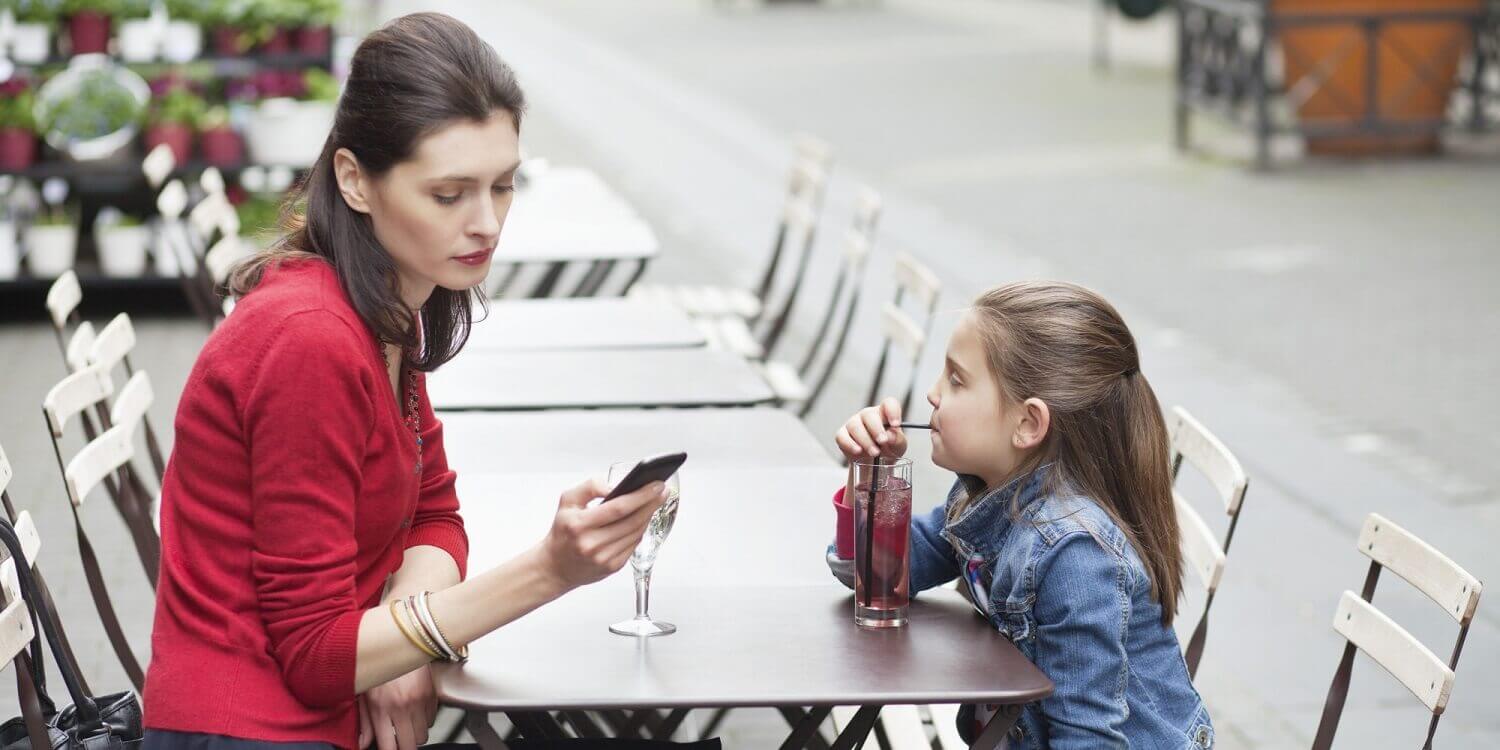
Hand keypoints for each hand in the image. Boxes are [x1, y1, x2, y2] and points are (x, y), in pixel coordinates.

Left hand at [360, 665, 437, 749]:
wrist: (399, 639)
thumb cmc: (376, 665)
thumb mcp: (363, 694)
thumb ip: (364, 724)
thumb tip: (361, 744)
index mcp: (382, 708)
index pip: (389, 747)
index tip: (389, 748)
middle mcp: (402, 706)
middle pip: (411, 745)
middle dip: (404, 746)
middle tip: (398, 740)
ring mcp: (420, 701)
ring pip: (424, 735)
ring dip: (415, 733)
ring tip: (405, 723)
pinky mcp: (432, 694)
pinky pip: (432, 719)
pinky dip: (424, 719)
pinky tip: (414, 709)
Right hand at [540, 477, 666, 589]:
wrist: (555, 566)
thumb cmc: (563, 531)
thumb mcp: (567, 502)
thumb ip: (589, 487)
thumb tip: (614, 486)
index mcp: (579, 525)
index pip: (618, 508)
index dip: (641, 496)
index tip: (655, 485)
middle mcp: (592, 543)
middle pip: (632, 520)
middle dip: (651, 504)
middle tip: (661, 491)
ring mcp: (603, 558)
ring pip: (636, 533)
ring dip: (648, 516)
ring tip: (653, 503)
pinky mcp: (612, 567)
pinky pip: (633, 545)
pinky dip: (640, 531)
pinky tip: (642, 520)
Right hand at [836, 397, 906, 461]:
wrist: (874, 465)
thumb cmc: (888, 449)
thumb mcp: (898, 446)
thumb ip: (897, 440)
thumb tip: (890, 436)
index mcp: (884, 413)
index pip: (888, 403)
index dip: (892, 412)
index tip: (896, 425)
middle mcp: (867, 415)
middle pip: (869, 415)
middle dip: (876, 429)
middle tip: (883, 441)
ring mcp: (853, 424)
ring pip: (855, 426)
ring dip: (865, 440)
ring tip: (874, 453)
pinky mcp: (842, 435)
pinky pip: (842, 437)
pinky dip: (850, 445)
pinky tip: (858, 451)